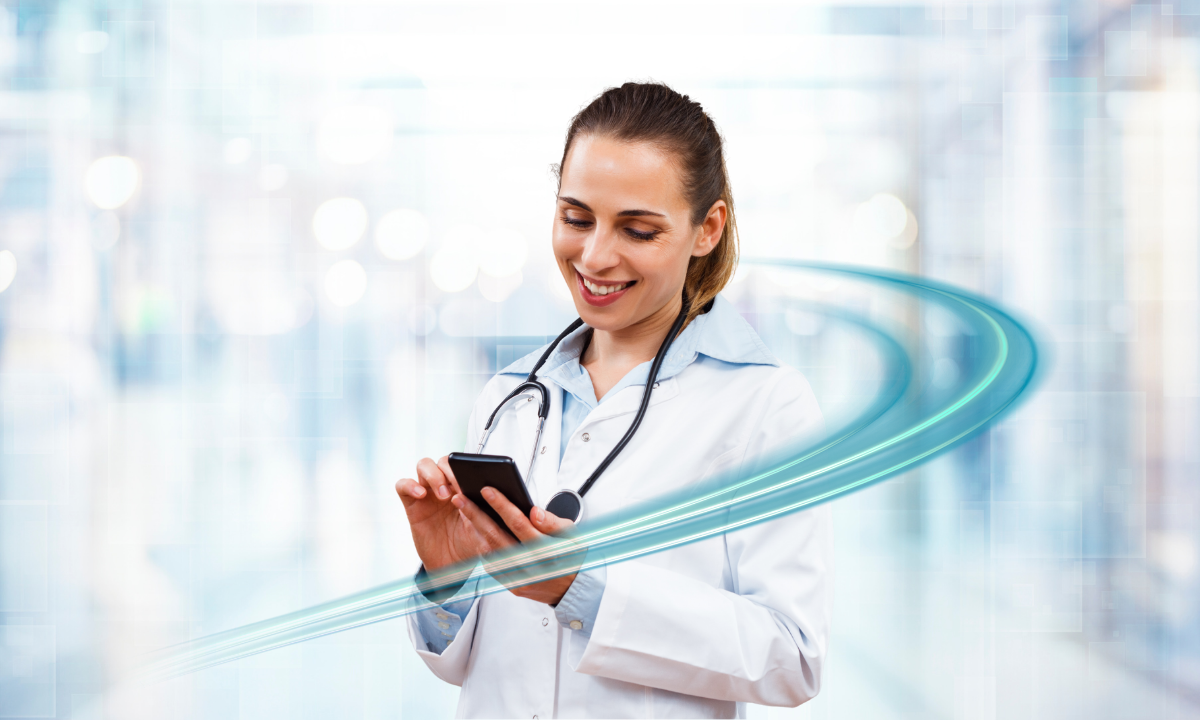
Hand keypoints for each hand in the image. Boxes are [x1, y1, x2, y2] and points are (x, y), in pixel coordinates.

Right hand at [395, 456, 485, 573]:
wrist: (452, 567)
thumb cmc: (469, 545)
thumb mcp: (483, 527)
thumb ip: (483, 509)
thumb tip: (491, 492)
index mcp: (464, 488)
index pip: (462, 465)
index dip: (466, 468)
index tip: (473, 479)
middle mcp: (445, 487)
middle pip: (443, 462)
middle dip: (450, 470)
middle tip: (458, 488)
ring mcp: (427, 494)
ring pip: (424, 466)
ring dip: (434, 475)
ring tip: (443, 494)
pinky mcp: (412, 505)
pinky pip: (403, 485)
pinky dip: (410, 485)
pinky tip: (421, 495)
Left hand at [451, 487, 582, 605]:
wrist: (573, 589)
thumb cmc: (573, 556)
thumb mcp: (572, 535)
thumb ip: (553, 522)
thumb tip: (534, 512)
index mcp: (546, 550)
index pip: (518, 523)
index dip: (501, 505)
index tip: (486, 490)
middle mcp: (531, 566)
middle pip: (496, 536)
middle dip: (476, 515)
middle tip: (461, 499)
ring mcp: (520, 579)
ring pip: (490, 552)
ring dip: (474, 531)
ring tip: (464, 512)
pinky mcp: (513, 587)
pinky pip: (492, 566)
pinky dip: (482, 548)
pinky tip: (476, 533)